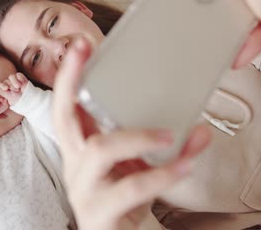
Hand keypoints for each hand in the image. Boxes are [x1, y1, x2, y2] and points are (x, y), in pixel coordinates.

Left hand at [0, 73, 28, 105]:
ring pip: (11, 77)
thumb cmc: (19, 101)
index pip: (1, 85)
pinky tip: (22, 83)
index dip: (2, 85)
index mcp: (6, 91)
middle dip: (9, 84)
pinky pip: (19, 75)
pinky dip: (20, 78)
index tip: (5, 89)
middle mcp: (10, 86)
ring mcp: (16, 82)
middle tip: (14, 90)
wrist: (30, 101)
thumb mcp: (10, 98)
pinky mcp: (23, 80)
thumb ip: (2, 92)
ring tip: (18, 87)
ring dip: (14, 81)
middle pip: (6, 80)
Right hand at [53, 38, 211, 229]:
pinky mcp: (101, 213)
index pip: (64, 108)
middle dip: (73, 80)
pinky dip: (164, 172)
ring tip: (170, 134)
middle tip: (86, 51)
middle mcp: (75, 166)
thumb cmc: (127, 200)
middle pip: (65, 119)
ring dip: (139, 135)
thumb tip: (196, 126)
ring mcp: (84, 190)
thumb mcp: (135, 166)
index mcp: (80, 151)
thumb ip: (155, 145)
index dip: (68, 77)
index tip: (80, 46)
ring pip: (101, 149)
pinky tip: (186, 163)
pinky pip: (134, 186)